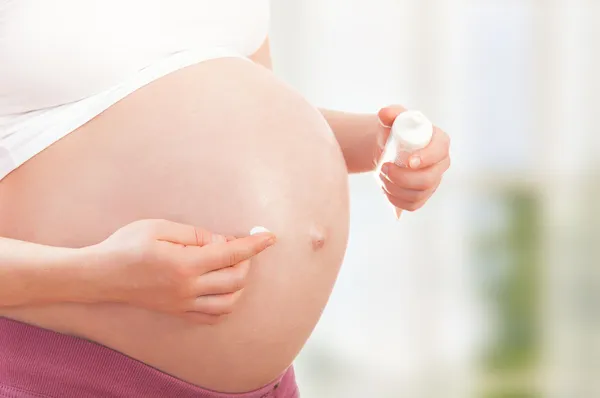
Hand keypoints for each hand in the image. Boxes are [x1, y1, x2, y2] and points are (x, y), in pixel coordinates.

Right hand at [90, 219, 275, 323]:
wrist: (100, 276)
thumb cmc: (126, 245)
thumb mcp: (159, 227)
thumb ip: (194, 234)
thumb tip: (220, 241)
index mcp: (185, 264)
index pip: (231, 254)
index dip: (255, 244)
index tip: (270, 236)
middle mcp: (188, 288)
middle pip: (236, 279)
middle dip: (247, 261)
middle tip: (238, 246)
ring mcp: (183, 304)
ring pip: (229, 302)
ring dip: (240, 283)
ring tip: (232, 266)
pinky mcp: (178, 312)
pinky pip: (213, 315)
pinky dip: (226, 302)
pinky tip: (223, 287)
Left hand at [376, 105, 450, 211]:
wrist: (387, 149)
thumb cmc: (393, 131)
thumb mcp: (391, 120)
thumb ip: (389, 114)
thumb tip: (385, 113)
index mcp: (439, 142)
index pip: (440, 152)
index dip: (426, 159)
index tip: (408, 162)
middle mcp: (441, 163)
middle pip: (429, 179)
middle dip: (403, 177)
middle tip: (384, 168)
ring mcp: (434, 181)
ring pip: (419, 194)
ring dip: (395, 188)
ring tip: (381, 176)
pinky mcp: (423, 196)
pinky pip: (413, 205)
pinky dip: (396, 200)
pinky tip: (386, 189)